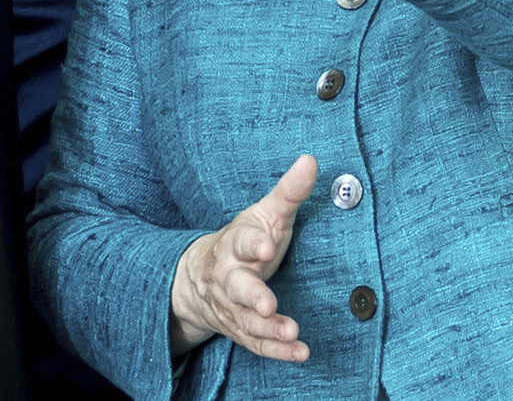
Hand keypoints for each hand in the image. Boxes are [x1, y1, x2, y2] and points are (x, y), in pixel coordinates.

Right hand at [169, 155, 318, 360]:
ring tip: (291, 331)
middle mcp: (229, 278)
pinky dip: (278, 351)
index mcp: (234, 244)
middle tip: (267, 303)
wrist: (200, 279)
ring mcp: (233, 307)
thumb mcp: (263, 214)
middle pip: (236, 287)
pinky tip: (300, 352)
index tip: (267, 245)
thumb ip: (288, 192)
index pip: (242, 241)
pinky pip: (258, 345)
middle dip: (252, 295)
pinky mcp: (242, 331)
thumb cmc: (244, 242)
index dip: (253, 244)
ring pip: (247, 320)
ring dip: (267, 327)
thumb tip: (312, 160)